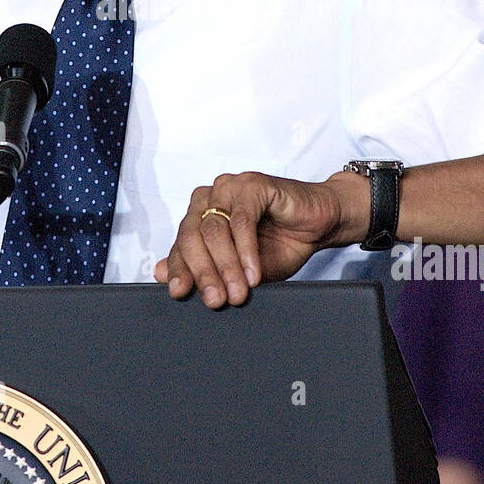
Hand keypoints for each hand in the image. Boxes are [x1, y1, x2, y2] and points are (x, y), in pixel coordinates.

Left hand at [154, 171, 364, 308]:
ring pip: (215, 229)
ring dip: (226, 266)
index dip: (180, 269)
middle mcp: (211, 197)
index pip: (182, 243)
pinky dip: (246, 250)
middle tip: (216, 300)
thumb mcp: (242, 268)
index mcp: (201, 214)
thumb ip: (207, 269)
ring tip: (238, 292)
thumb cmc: (283, 243)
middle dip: (204, 272)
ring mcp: (230, 187)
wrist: (322, 223)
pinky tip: (253, 273)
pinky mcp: (253, 184)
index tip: (180, 293)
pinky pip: (241, 220)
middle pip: (193, 236)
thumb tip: (161, 274)